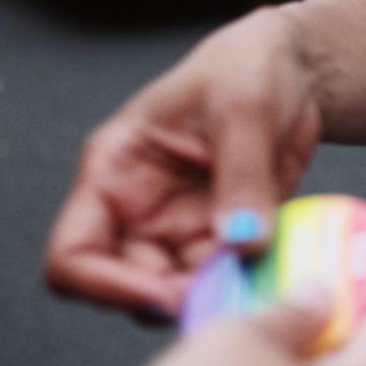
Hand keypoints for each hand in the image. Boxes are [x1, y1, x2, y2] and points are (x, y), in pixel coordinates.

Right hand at [44, 7, 323, 316]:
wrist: (293, 68)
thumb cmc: (247, 65)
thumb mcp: (244, 105)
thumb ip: (241, 174)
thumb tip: (242, 243)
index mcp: (114, 171)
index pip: (72, 254)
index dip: (103, 287)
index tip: (165, 294)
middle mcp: (137, 211)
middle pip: (126, 287)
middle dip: (173, 299)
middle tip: (229, 293)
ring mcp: (179, 230)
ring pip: (177, 295)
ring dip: (215, 298)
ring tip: (260, 279)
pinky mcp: (222, 241)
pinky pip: (224, 284)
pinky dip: (248, 289)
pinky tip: (278, 271)